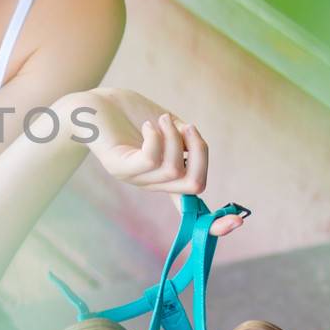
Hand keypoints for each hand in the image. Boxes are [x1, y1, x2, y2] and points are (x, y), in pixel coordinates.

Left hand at [66, 88, 247, 235]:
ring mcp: (134, 179)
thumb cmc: (129, 113)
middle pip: (194, 185)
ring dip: (175, 139)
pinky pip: (150, 161)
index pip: (193, 211)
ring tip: (162, 119)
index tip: (239, 220)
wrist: (90, 106)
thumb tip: (198, 149)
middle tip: (188, 127)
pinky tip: (151, 125)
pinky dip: (158, 140)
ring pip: (174, 171)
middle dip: (200, 153)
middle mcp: (150, 183)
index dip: (216, 223)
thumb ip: (186, 141)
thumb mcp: (169, 126)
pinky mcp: (119, 168)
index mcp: (164, 177)